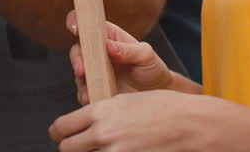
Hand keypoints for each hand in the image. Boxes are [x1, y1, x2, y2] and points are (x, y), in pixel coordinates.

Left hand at [49, 89, 222, 151]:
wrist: (190, 124)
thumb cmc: (164, 108)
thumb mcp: (125, 101)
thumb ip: (101, 112)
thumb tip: (87, 123)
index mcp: (100, 112)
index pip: (62, 127)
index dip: (59, 132)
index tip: (61, 134)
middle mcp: (103, 133)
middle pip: (68, 149)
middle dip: (71, 147)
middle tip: (79, 146)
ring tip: (102, 148)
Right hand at [66, 12, 173, 103]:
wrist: (157, 93)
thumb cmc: (152, 68)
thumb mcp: (145, 55)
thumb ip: (127, 49)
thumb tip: (108, 45)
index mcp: (107, 36)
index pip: (86, 23)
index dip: (76, 22)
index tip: (76, 29)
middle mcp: (96, 52)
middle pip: (77, 50)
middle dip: (77, 59)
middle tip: (82, 69)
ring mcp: (94, 72)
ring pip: (78, 73)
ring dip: (81, 81)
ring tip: (89, 90)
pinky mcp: (95, 89)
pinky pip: (84, 92)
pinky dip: (85, 96)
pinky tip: (92, 99)